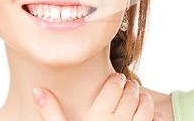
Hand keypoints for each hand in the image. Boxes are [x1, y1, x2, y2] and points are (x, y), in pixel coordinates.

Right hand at [33, 73, 163, 120]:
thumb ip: (51, 113)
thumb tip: (38, 90)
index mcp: (96, 117)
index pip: (113, 86)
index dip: (116, 79)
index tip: (117, 77)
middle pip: (131, 94)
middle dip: (131, 87)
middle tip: (130, 84)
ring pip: (146, 107)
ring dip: (145, 99)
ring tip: (141, 96)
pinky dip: (156, 117)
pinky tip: (152, 115)